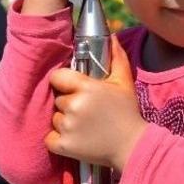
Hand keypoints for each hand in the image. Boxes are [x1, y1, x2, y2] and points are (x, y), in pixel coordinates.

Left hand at [44, 36, 146, 170]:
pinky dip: (58, 140)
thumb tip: (112, 35)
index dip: (65, 83)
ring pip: (55, 118)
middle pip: (58, 99)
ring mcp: (68, 127)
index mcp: (87, 88)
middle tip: (87, 111)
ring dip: (65, 122)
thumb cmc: (127, 113)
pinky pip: (49, 138)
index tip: (75, 90)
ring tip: (85, 126)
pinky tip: (75, 139)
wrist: (133, 147)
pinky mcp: (63, 146)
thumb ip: (116, 57)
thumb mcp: (124, 82)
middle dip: (69, 104)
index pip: (57, 77)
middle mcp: (75, 106)